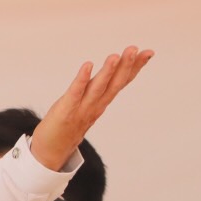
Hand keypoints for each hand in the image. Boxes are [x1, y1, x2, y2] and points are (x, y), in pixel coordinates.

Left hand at [31, 47, 152, 170]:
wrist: (51, 151)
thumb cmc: (68, 126)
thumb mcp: (88, 106)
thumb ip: (98, 92)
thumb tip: (108, 78)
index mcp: (102, 102)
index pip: (121, 82)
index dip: (135, 67)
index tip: (149, 52)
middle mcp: (96, 105)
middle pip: (115, 83)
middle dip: (126, 66)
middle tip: (135, 49)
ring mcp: (82, 108)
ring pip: (98, 87)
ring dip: (108, 72)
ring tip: (116, 55)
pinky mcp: (66, 110)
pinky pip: (76, 92)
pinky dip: (82, 79)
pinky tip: (87, 65)